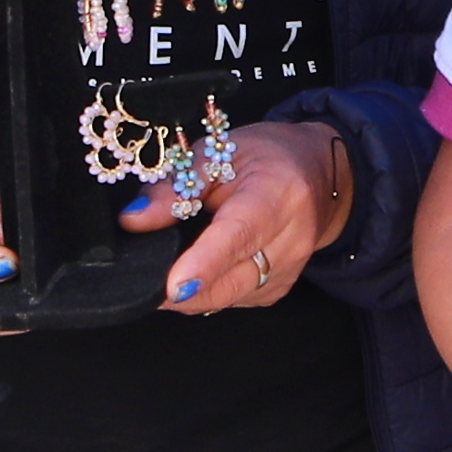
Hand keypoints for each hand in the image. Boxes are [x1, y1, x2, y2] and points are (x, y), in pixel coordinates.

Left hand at [135, 118, 337, 313]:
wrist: (318, 174)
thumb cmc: (264, 157)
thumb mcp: (216, 152)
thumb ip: (174, 187)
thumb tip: (133, 220)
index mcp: (276, 194)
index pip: (238, 235)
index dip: (204, 264)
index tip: (174, 287)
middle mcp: (292, 239)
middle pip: (230, 281)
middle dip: (183, 289)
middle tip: (142, 280)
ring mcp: (289, 270)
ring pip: (226, 297)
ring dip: (192, 290)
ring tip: (169, 263)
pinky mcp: (279, 289)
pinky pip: (232, 300)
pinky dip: (208, 289)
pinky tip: (199, 266)